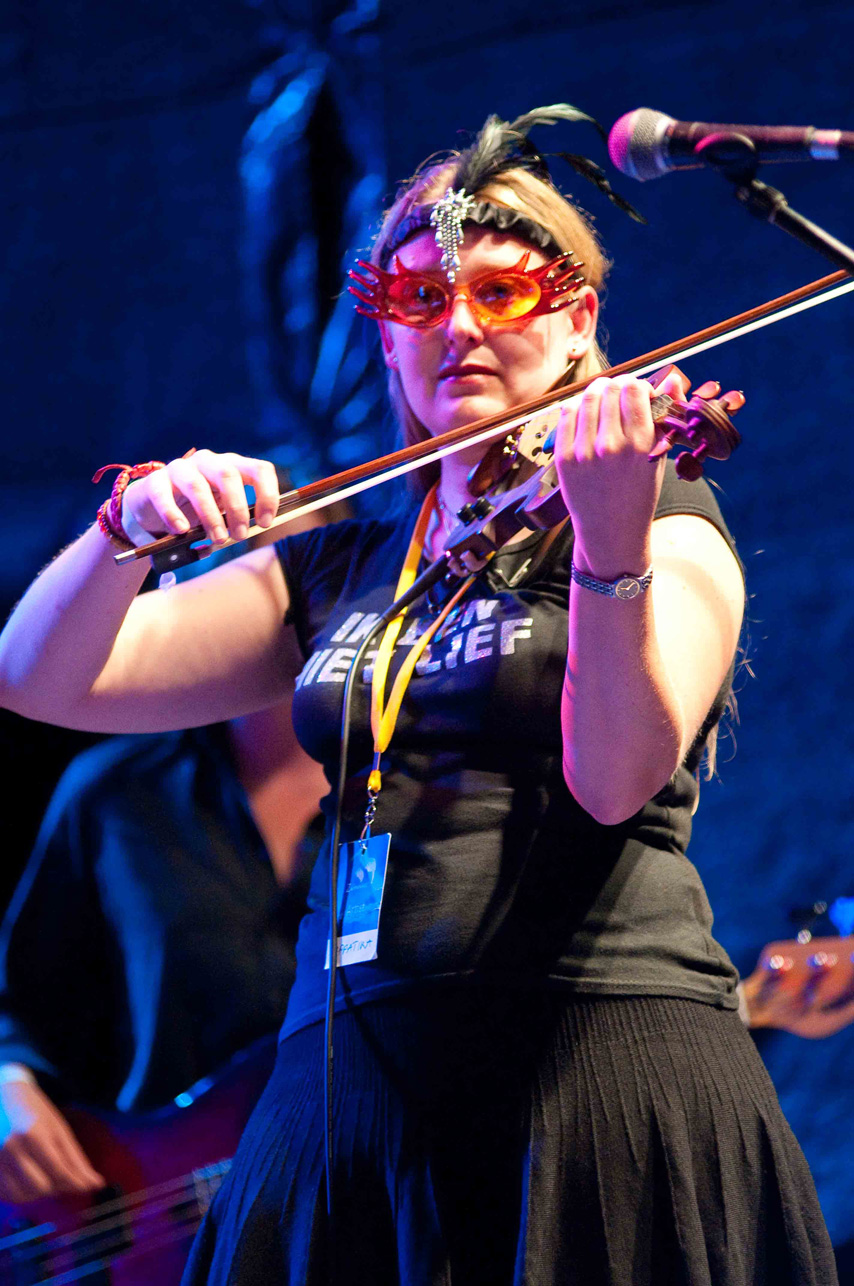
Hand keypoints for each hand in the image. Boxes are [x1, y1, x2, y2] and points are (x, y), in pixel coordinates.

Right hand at [0, 1080, 103, 1202]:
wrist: (3, 1097)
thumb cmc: (35, 1111)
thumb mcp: (59, 1128)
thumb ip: (75, 1159)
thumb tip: (94, 1184)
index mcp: (33, 1134)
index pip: (58, 1171)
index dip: (76, 1183)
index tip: (88, 1186)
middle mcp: (11, 1149)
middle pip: (41, 1188)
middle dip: (56, 1186)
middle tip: (60, 1175)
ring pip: (22, 1196)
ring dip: (37, 1193)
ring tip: (42, 1174)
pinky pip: (6, 1195)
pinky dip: (20, 1193)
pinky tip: (26, 1178)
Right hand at [122, 450, 280, 547]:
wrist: (155, 504)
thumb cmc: (196, 508)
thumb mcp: (222, 510)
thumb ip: (237, 517)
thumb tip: (254, 531)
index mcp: (231, 466)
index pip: (259, 469)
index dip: (267, 494)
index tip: (265, 522)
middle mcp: (207, 462)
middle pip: (228, 474)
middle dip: (237, 507)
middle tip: (239, 535)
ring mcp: (180, 469)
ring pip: (197, 485)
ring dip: (210, 515)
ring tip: (217, 538)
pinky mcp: (155, 482)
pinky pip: (163, 495)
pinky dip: (173, 514)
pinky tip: (182, 530)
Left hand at [555, 372, 685, 578]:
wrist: (611, 530)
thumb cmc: (639, 492)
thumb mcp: (659, 457)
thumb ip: (665, 416)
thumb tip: (672, 378)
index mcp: (640, 446)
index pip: (634, 390)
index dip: (638, 385)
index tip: (640, 392)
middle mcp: (611, 447)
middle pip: (610, 390)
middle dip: (618, 385)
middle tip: (621, 392)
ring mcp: (584, 452)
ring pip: (587, 398)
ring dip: (598, 391)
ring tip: (604, 398)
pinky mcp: (564, 458)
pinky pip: (566, 414)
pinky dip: (578, 406)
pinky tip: (587, 412)